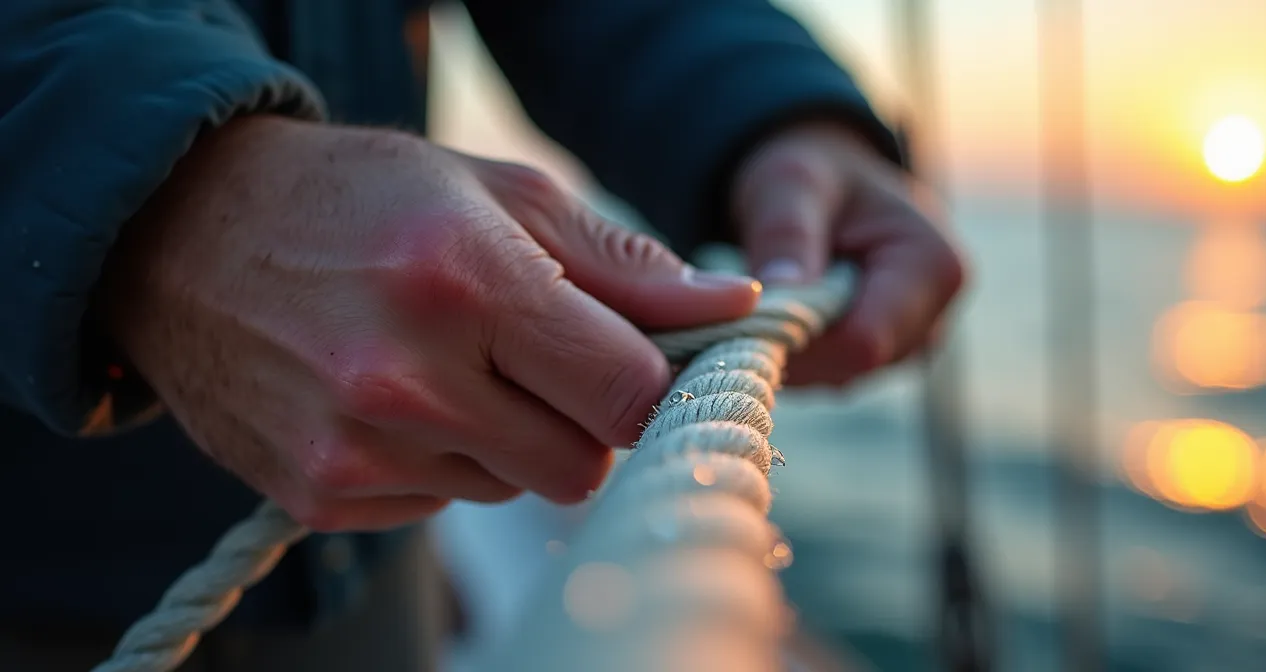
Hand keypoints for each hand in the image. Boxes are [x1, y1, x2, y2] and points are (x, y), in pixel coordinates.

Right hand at [102, 115, 760, 530]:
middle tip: (538, 358)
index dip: (653, 386)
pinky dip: (440, 464)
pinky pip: (440, 508)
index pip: (629, 392)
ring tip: (447, 366)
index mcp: (467, 281)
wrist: (182, 234)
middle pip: (581, 463)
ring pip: (512, 489)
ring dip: (507, 439)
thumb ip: (623, 263)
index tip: (645, 367)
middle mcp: (406, 379)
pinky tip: (393, 400)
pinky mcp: (318, 496)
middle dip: (582, 418)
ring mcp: (355, 449)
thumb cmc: (358, 197)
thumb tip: (734, 308)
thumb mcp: (496, 193)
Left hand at [730, 121, 967, 385]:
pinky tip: (774, 317)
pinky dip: (795, 355)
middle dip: (790, 345)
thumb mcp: (791, 183)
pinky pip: (830, 375)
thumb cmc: (814, 176)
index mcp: (933, 267)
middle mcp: (934, 317)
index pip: (862, 341)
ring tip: (758, 302)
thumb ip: (786, 233)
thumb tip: (774, 296)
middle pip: (850, 365)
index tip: (742, 317)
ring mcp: (911, 344)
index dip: (798, 339)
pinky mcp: (884, 359)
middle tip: (738, 307)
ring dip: (788, 350)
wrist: (828, 187)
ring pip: (836, 377)